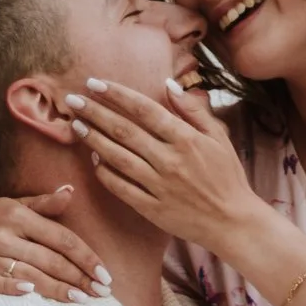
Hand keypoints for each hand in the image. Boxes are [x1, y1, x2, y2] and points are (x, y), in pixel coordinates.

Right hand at [0, 187, 111, 302]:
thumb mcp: (14, 207)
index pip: (61, 238)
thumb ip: (44, 204)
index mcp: (17, 215)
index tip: (105, 275)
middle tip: (100, 293)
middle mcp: (1, 233)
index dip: (85, 257)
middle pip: (48, 259)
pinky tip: (30, 293)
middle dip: (78, 277)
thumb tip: (70, 191)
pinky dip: (9, 287)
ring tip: (80, 298)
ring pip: (27, 273)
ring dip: (55, 288)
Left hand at [65, 78, 264, 255]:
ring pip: (118, 158)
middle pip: (125, 131)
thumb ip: (192, 110)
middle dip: (95, 112)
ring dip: (94, 140)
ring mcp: (159, 186)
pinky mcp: (152, 209)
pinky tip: (95, 160)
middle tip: (72, 100)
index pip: (145, 109)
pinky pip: (122, 188)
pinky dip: (106, 173)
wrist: (233, 222)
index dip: (117, 94)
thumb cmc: (227, 177)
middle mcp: (170, 160)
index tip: (94, 83)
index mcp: (186, 139)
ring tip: (76, 125)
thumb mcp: (218, 137)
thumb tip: (168, 84)